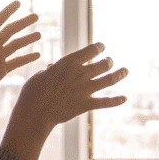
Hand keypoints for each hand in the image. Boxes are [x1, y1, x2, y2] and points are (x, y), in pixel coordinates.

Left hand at [0, 2, 43, 112]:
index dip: (7, 12)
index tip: (18, 3)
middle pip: (10, 32)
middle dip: (22, 24)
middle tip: (36, 16)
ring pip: (15, 46)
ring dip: (27, 40)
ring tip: (39, 34)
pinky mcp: (0, 71)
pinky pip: (16, 62)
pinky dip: (26, 58)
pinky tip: (37, 54)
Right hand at [0, 42, 127, 159]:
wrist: (35, 112)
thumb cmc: (33, 92)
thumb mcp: (41, 75)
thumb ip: (52, 70)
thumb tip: (53, 68)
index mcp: (69, 63)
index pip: (91, 50)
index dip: (99, 47)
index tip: (101, 47)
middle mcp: (80, 73)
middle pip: (104, 64)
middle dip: (109, 61)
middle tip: (109, 61)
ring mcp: (85, 89)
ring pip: (110, 79)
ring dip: (120, 74)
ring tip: (125, 71)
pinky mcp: (86, 104)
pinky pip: (106, 102)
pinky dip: (117, 100)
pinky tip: (125, 99)